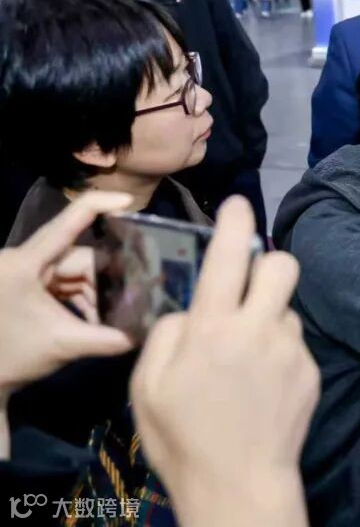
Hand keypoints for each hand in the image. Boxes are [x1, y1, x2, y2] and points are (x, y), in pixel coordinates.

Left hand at [0, 192, 134, 398]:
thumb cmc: (13, 358)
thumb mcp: (64, 345)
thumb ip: (108, 338)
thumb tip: (146, 333)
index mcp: (24, 265)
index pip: (67, 223)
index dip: (100, 205)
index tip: (129, 201)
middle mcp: (21, 259)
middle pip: (79, 256)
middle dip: (104, 280)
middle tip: (126, 303)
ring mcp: (22, 270)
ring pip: (74, 270)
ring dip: (94, 292)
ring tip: (106, 318)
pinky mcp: (24, 282)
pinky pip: (63, 280)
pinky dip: (81, 296)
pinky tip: (91, 316)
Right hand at [130, 197, 317, 526]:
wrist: (239, 486)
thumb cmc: (183, 439)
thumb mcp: (147, 388)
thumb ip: (167, 335)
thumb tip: (190, 309)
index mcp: (213, 329)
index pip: (229, 256)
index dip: (235, 221)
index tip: (238, 204)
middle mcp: (259, 330)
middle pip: (283, 265)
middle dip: (267, 263)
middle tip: (249, 283)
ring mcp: (292, 351)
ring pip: (288, 308)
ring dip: (270, 316)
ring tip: (248, 354)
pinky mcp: (312, 372)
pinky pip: (294, 344)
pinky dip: (279, 352)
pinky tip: (263, 385)